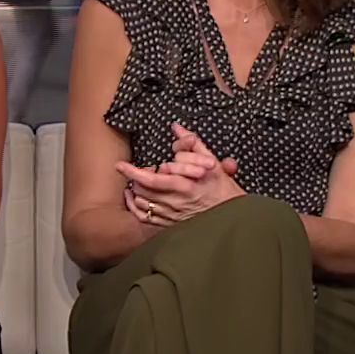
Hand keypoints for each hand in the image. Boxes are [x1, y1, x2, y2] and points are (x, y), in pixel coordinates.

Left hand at [119, 122, 241, 227]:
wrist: (233, 218)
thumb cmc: (224, 191)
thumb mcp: (212, 164)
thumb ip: (193, 145)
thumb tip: (176, 127)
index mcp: (185, 187)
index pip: (151, 180)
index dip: (133, 172)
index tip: (120, 165)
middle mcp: (175, 203)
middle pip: (142, 191)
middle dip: (136, 179)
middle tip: (139, 170)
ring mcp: (171, 217)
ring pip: (142, 203)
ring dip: (136, 192)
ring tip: (136, 183)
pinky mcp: (170, 226)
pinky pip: (145, 218)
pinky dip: (136, 207)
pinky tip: (135, 199)